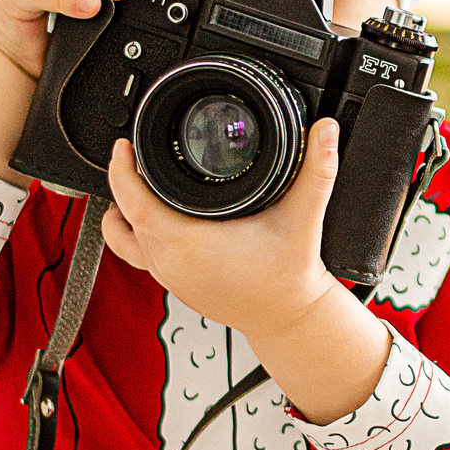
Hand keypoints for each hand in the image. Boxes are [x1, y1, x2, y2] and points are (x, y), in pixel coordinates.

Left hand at [102, 122, 392, 420]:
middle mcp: (171, 262)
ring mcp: (168, 276)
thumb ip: (317, 168)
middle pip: (126, 215)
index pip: (135, 203)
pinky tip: (146, 218)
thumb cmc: (289, 278)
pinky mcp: (174, 284)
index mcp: (190, 242)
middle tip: (137, 151)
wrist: (288, 318)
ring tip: (135, 181)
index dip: (123, 171)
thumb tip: (326, 131)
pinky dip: (134, 232)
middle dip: (125, 180)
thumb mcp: (303, 216)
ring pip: (126, 238)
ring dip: (125, 208)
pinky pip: (138, 254)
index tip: (125, 147)